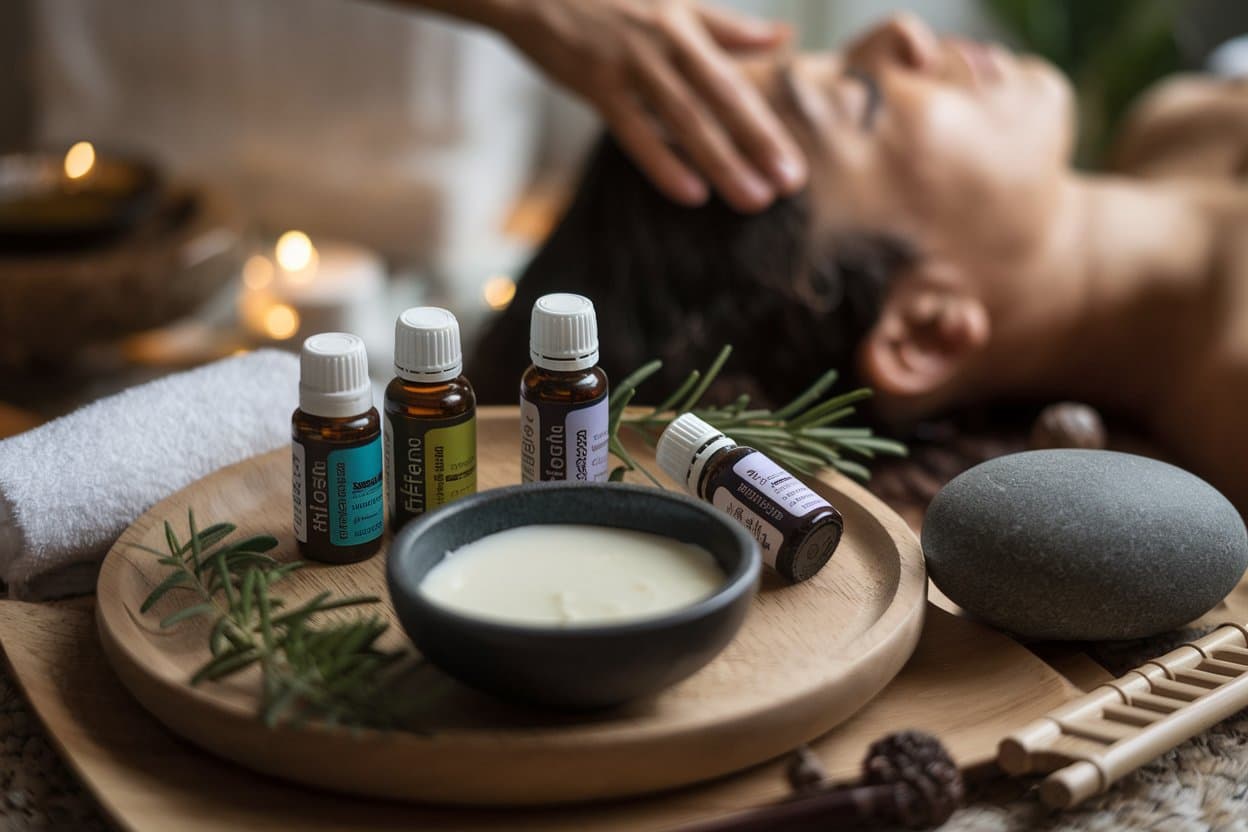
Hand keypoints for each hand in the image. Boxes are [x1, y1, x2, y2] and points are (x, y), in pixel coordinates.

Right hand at [490, 0, 807, 211]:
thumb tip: (780, 37)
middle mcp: (664, 43)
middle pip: (721, 100)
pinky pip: (635, 130)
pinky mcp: (595, 83)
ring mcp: (630, 64)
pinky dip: (663, 163)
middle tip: (789, 187)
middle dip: (759, 145)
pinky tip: (691, 193)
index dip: (768, 124)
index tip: (795, 163)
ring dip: (723, 161)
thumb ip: (724, 26)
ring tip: (752, 198)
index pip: (736, 82)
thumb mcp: (670, 1)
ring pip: (686, 119)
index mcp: (685, 25)